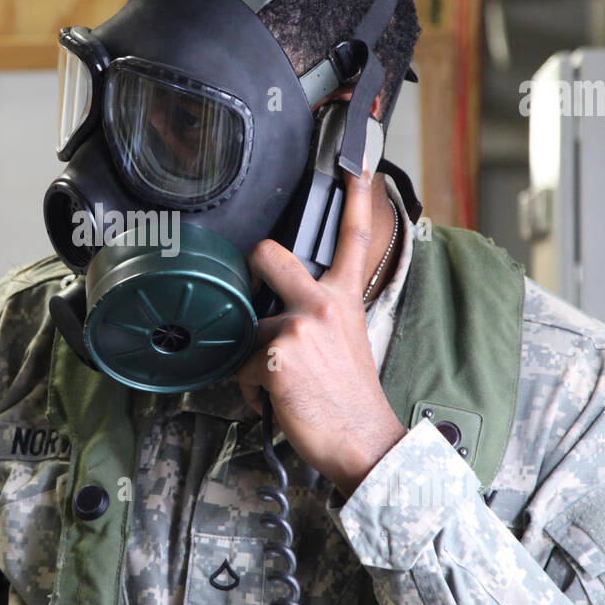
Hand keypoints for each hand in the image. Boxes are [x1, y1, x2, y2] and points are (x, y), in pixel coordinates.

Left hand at [235, 164, 406, 498]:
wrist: (364, 442)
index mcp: (345, 298)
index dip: (357, 196)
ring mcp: (298, 326)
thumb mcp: (347, 343)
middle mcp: (323, 303)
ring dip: (254, 361)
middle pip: (270, 254)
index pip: (354, 237)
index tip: (357, 162)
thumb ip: (319, 315)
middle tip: (259, 289)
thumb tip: (279, 316)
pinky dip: (251, 389)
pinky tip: (278, 400)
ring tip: (286, 386)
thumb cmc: (351, 400)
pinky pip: (240, 367)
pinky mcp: (275, 355)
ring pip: (247, 330)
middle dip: (254, 263)